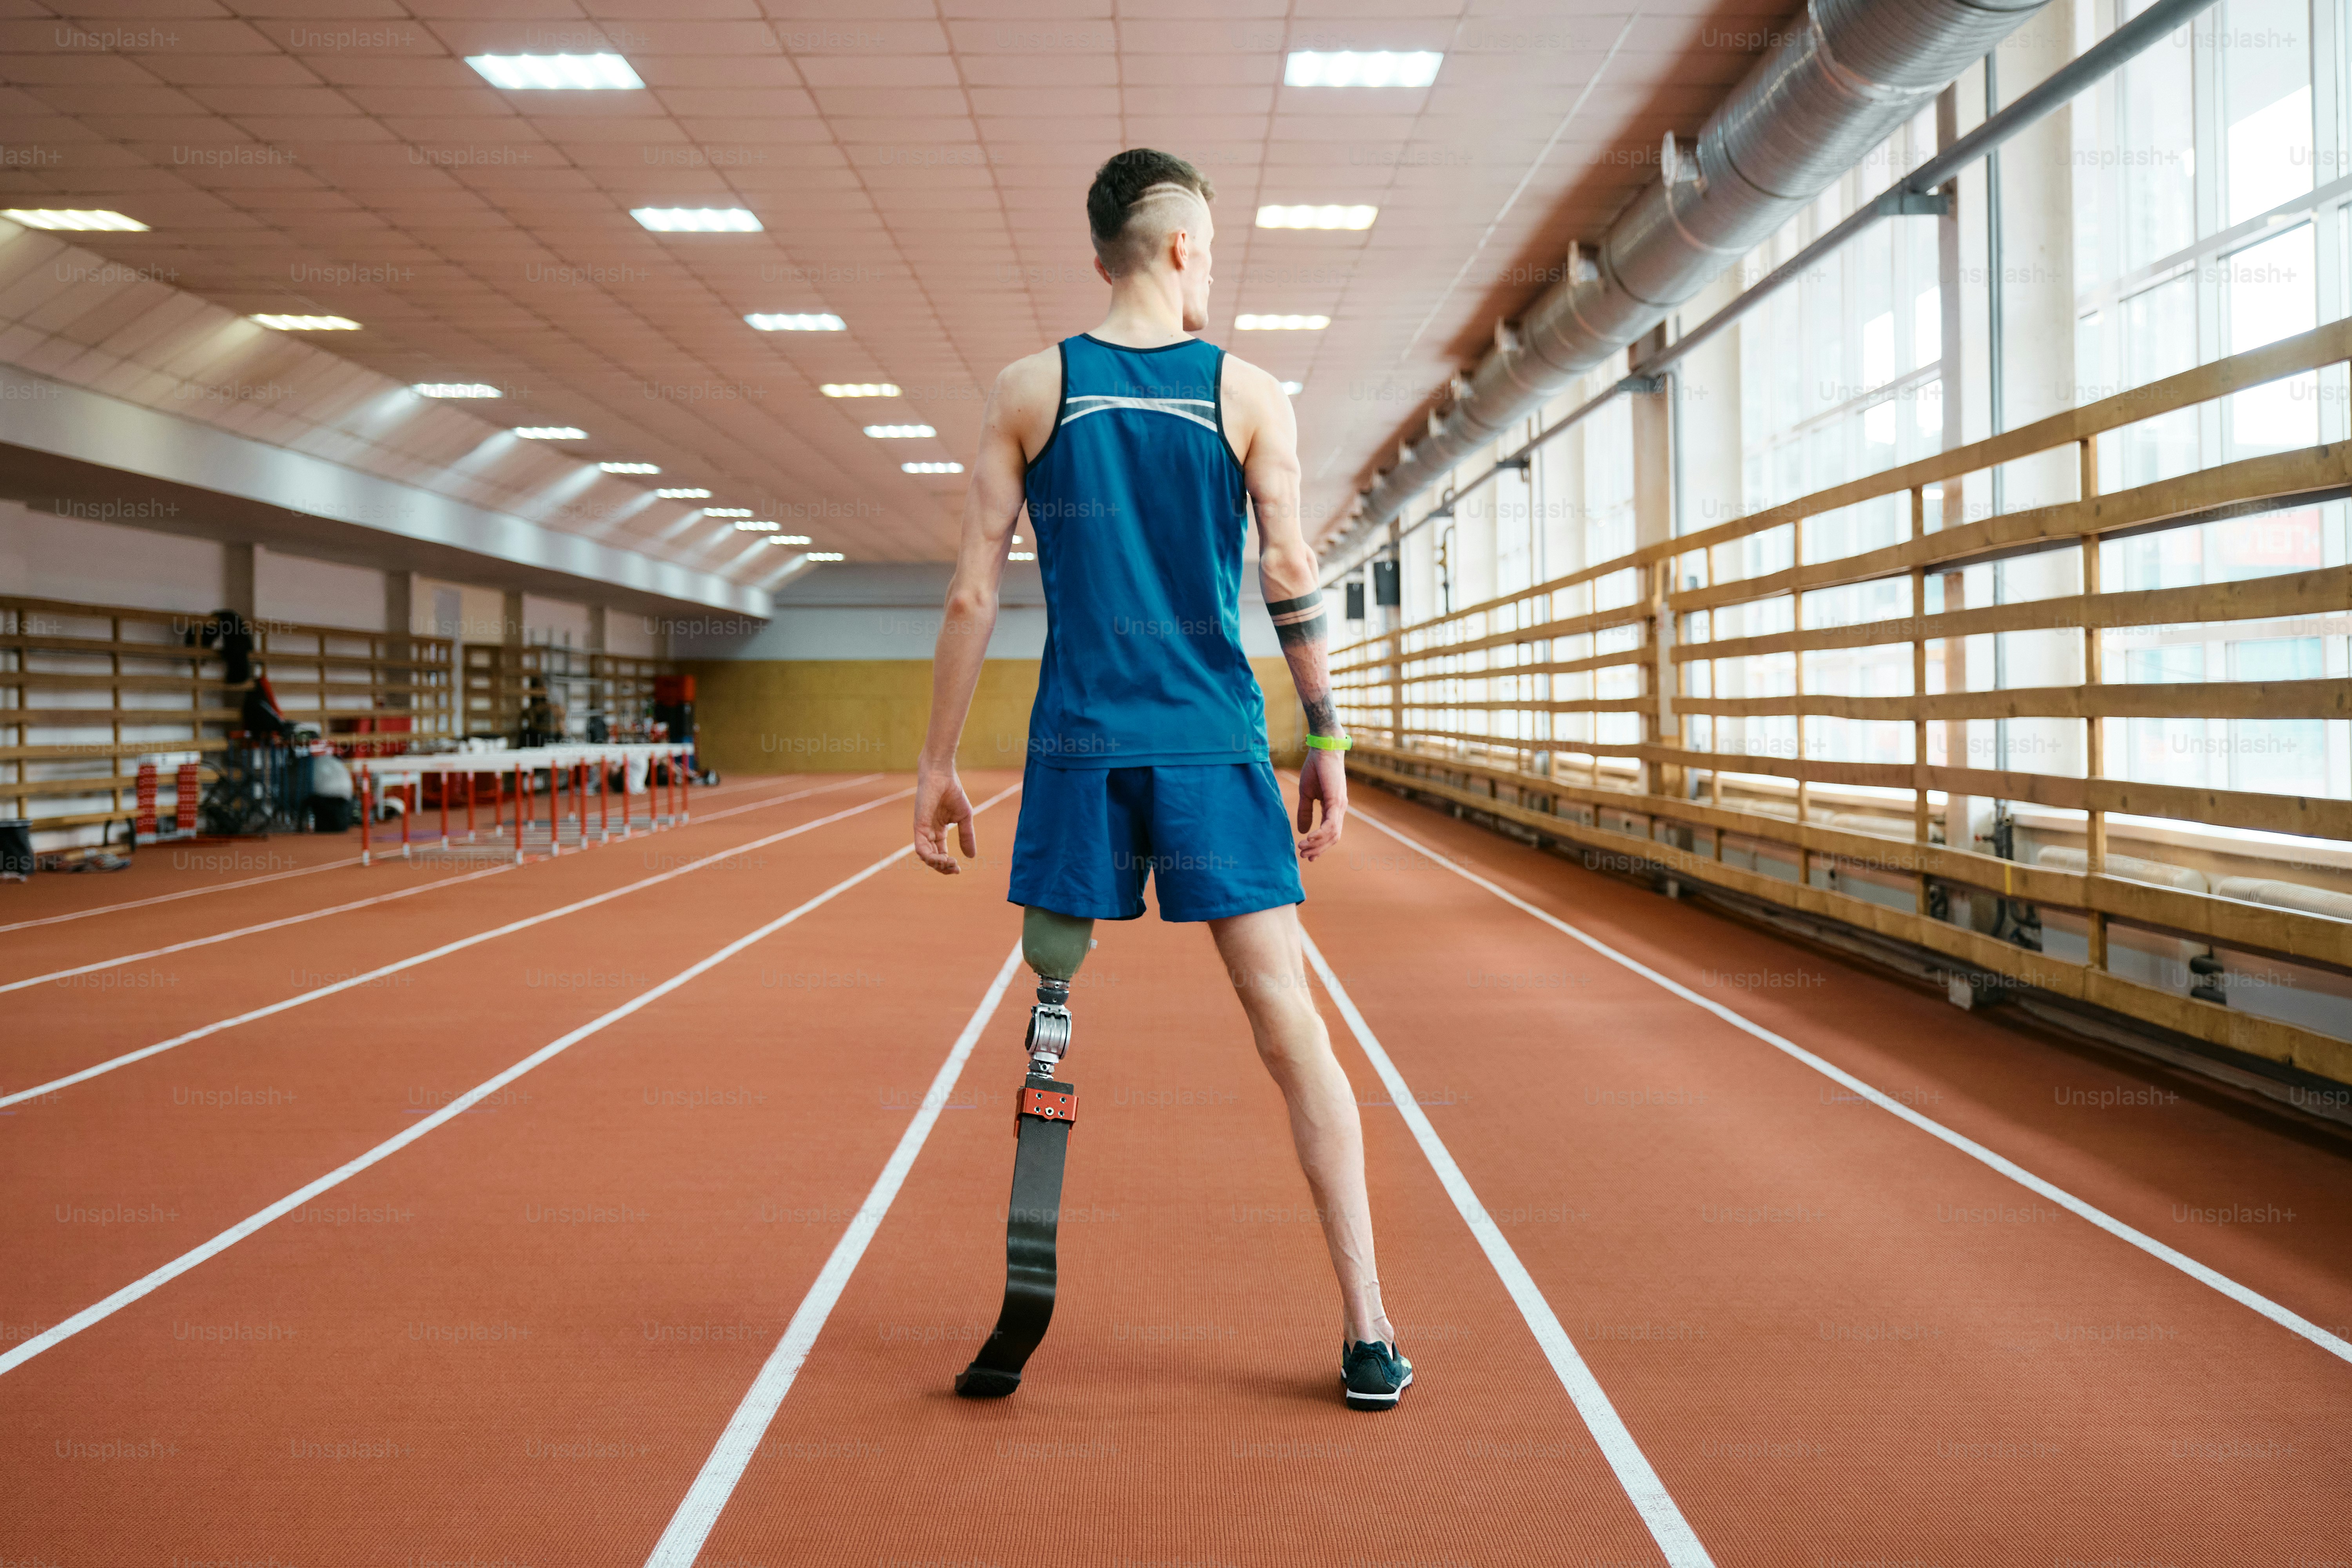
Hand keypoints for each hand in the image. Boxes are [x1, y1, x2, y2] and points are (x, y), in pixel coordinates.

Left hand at [914, 764, 976, 873]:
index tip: (959, 868)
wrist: (942, 776)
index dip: (948, 864)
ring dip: (938, 865)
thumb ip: (967, 836)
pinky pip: (921, 848)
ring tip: (951, 864)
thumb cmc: (952, 792)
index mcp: (938, 830)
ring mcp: (923, 830)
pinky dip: (930, 857)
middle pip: (932, 858)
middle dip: (943, 867)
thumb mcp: (964, 818)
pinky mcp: (919, 826)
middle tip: (955, 869)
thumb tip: (971, 857)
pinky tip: (942, 858)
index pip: (940, 853)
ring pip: (925, 856)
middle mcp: (929, 832)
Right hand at [1294, 746, 1346, 860]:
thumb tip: (1303, 831)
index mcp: (1334, 807)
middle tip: (1304, 857)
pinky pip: (1331, 823)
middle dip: (1319, 849)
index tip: (1309, 856)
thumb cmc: (1316, 768)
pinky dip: (1321, 833)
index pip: (1330, 832)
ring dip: (1318, 844)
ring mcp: (1340, 805)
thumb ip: (1305, 812)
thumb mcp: (1306, 794)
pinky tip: (1309, 838)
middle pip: (1333, 837)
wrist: (1323, 748)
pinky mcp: (1336, 800)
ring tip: (1303, 849)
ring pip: (1333, 833)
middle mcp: (1340, 808)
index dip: (1320, 846)